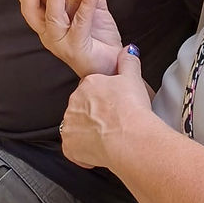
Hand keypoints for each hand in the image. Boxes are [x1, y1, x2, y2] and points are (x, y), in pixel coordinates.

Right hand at [15, 0, 122, 77]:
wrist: (113, 66)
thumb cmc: (98, 39)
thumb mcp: (90, 8)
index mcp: (47, 23)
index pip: (28, 0)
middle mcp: (49, 33)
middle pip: (30, 10)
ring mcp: (61, 42)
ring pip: (52, 17)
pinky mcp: (77, 48)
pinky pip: (81, 22)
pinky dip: (87, 2)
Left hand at [61, 45, 155, 169]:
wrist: (130, 139)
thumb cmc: (132, 110)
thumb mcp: (133, 78)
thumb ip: (129, 61)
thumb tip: (128, 50)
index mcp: (87, 84)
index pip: (90, 88)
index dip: (102, 98)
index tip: (112, 106)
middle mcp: (74, 103)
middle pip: (82, 107)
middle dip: (94, 115)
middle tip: (112, 122)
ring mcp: (69, 125)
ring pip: (77, 127)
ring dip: (88, 132)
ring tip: (108, 137)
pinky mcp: (70, 147)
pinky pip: (74, 149)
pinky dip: (84, 152)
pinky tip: (100, 151)